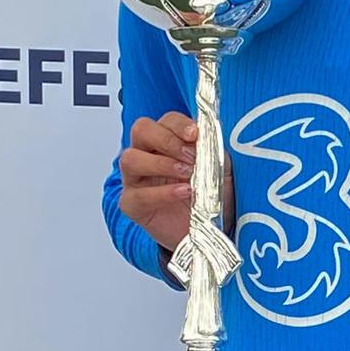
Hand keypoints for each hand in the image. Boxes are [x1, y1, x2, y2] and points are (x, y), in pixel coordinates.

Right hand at [117, 111, 233, 251]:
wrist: (206, 230)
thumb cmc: (209, 194)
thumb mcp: (219, 167)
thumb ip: (212, 150)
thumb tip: (208, 136)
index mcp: (166, 140)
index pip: (165, 120)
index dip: (179, 124)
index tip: (195, 134)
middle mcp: (145, 154)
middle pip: (141, 130)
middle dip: (167, 140)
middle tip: (190, 156)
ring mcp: (135, 179)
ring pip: (130, 159)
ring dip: (161, 164)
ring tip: (186, 174)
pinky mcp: (132, 204)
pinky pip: (138, 194)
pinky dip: (162, 192)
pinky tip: (183, 192)